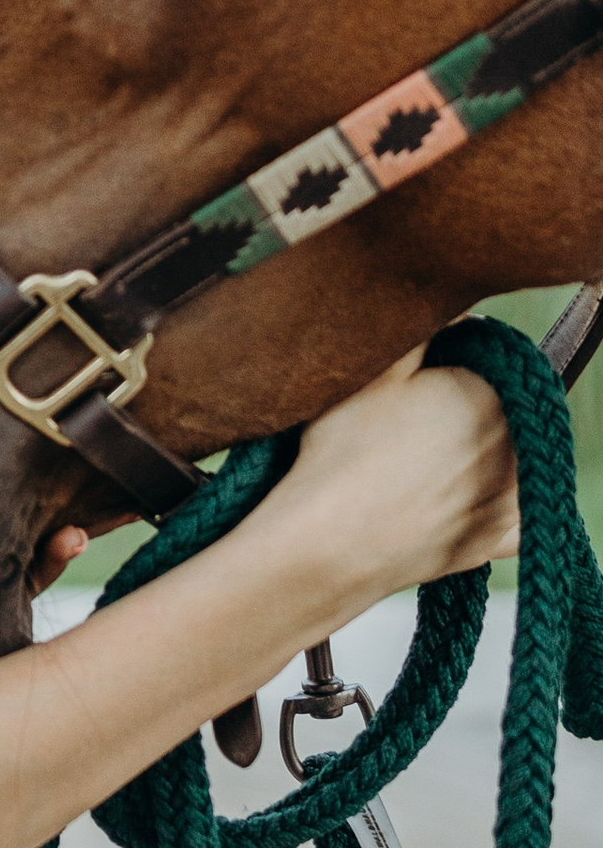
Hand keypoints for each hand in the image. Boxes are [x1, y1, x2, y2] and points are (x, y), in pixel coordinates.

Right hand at [272, 349, 519, 611]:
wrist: (330, 543)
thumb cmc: (344, 455)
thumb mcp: (373, 372)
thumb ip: (421, 328)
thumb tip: (451, 304)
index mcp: (490, 393)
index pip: (487, 364)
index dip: (450, 369)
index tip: (415, 385)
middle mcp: (518, 442)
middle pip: (502, 411)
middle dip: (468, 412)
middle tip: (412, 426)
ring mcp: (514, 495)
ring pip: (513, 460)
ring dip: (485, 456)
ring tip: (424, 466)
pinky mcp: (503, 538)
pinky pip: (515, 514)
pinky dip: (494, 506)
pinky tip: (454, 501)